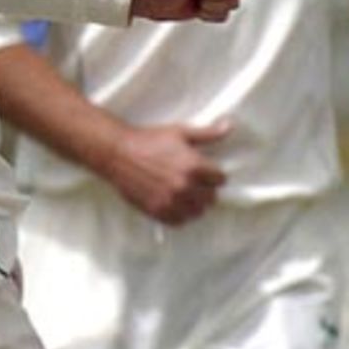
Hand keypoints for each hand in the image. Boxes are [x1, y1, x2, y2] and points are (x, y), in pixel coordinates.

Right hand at [108, 120, 230, 223]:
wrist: (119, 153)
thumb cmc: (149, 140)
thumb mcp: (180, 132)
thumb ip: (207, 134)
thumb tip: (229, 126)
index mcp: (195, 166)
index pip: (221, 180)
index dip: (214, 175)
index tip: (207, 173)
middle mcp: (185, 186)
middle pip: (211, 198)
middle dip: (206, 191)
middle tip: (195, 184)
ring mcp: (171, 200)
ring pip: (197, 212)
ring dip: (195, 205)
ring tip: (186, 196)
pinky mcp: (157, 210)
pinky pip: (179, 222)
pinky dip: (180, 216)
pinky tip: (175, 205)